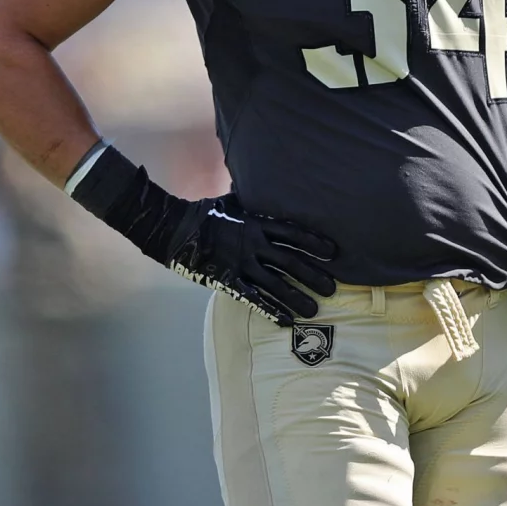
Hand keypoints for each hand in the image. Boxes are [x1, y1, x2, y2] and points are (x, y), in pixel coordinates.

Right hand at [163, 196, 338, 325]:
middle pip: (290, 261)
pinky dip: (270, 310)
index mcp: (255, 224)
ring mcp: (241, 264)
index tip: (332, 252)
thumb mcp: (231, 201)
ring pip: (275, 284)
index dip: (313, 242)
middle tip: (332, 288)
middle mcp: (253, 245)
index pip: (291, 233)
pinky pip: (253, 298)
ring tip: (315, 309)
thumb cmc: (203, 212)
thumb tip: (262, 185)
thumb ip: (251, 200)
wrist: (174, 229)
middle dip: (312, 275)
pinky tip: (285, 320)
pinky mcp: (227, 280)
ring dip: (296, 297)